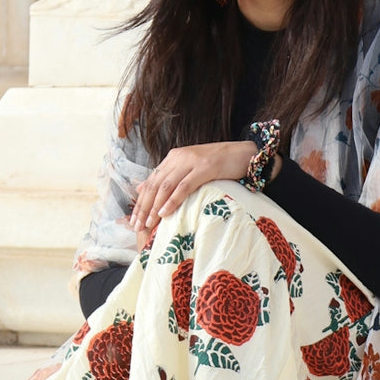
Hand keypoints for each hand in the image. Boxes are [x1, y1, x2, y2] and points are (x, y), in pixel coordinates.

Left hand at [130, 142, 256, 233]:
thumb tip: (142, 187)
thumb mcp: (190, 170)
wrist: (245, 153)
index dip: (141, 202)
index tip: (134, 221)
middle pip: (155, 184)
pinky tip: (165, 212)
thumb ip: (168, 177)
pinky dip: (173, 200)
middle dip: (144, 206)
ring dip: (155, 206)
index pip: (151, 181)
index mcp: (173, 158)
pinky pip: (184, 186)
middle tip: (137, 226)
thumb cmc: (220, 165)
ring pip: (166, 186)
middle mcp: (179, 157)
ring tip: (148, 223)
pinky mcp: (205, 168)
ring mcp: (192, 161)